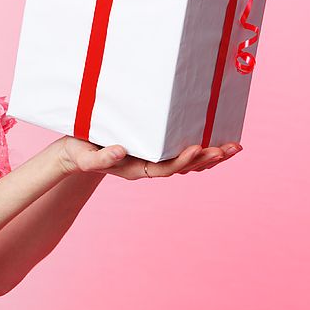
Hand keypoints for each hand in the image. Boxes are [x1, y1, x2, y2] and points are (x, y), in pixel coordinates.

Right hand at [55, 136, 242, 180]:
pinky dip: (201, 148)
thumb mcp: (84, 157)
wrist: (75, 150)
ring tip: (234, 148)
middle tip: (229, 148)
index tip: (198, 147)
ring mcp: (154, 159)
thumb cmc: (78, 152)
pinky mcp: (155, 148)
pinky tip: (217, 140)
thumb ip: (99, 159)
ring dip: (211, 156)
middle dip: (207, 159)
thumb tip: (122, 151)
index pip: (165, 168)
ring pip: (188, 162)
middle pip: (184, 167)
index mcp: (136, 169)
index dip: (183, 160)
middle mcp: (149, 166)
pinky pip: (182, 151)